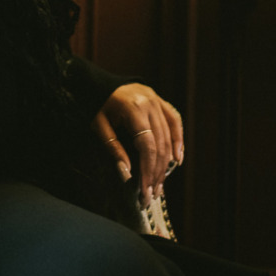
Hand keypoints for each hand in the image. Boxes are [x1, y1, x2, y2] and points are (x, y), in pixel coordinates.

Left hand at [91, 83, 183, 201]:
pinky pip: (174, 122)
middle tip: (152, 193)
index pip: (146, 145)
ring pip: (168, 137)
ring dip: (166, 163)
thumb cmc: (97, 105)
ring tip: (160, 183)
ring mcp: (157, 101)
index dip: (147, 169)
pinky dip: (178, 141)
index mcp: (133, 108)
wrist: (99, 82)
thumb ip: (113, 148)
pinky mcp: (161, 102)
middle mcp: (150, 103)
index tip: (144, 189)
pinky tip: (177, 159)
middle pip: (160, 144)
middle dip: (157, 171)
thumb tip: (127, 174)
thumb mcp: (99, 126)